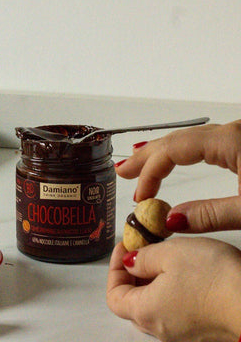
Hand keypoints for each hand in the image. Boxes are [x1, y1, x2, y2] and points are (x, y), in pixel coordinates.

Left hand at [106, 238, 240, 341]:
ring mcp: (183, 335)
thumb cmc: (217, 280)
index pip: (113, 296)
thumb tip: (131, 261)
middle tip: (143, 250)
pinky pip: (178, 312)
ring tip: (167, 258)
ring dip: (154, 282)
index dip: (114, 269)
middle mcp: (161, 329)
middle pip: (133, 303)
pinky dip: (174, 292)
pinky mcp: (203, 333)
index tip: (125, 247)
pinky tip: (188, 275)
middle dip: (133, 274)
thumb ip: (143, 257)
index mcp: (145, 311)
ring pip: (156, 307)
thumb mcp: (171, 253)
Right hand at [115, 120, 240, 232]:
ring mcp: (237, 134)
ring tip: (138, 166)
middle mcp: (232, 131)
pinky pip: (201, 142)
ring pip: (186, 140)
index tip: (140, 198)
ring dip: (160, 154)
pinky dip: (179, 152)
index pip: (173, 151)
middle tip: (123, 172)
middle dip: (145, 158)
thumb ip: (210, 216)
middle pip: (175, 140)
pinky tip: (172, 157)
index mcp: (229, 140)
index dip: (150, 174)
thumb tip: (169, 219)